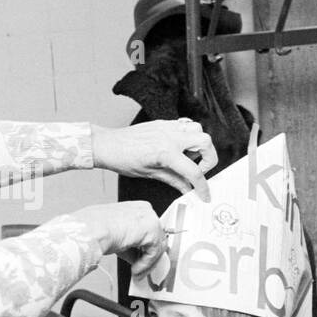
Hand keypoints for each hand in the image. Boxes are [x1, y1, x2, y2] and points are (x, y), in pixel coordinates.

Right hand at [73, 201, 165, 275]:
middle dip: (148, 257)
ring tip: (135, 273)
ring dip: (146, 264)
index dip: (145, 248)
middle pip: (156, 238)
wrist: (90, 230)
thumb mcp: (117, 236)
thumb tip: (136, 258)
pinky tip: (135, 270)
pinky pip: (153, 253)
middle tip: (140, 269)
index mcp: (137, 207)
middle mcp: (145, 210)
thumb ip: (130, 245)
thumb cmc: (94, 229)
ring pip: (156, 247)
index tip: (140, 260)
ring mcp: (150, 219)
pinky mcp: (152, 231)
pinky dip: (145, 265)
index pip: (149, 230)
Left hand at [91, 119, 217, 198]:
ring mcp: (167, 126)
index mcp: (166, 152)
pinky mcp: (163, 122)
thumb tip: (188, 189)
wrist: (108, 144)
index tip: (204, 194)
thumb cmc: (123, 159)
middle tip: (198, 170)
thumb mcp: (151, 174)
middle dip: (209, 158)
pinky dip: (188, 135)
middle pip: (205, 141)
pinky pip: (185, 124)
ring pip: (198, 129)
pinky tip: (179, 146)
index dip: (202, 186)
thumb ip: (174, 181)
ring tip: (187, 157)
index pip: (194, 171)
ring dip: (199, 144)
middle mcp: (170, 136)